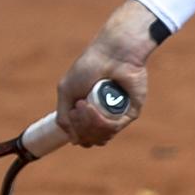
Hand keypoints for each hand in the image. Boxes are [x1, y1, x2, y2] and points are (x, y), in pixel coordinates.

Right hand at [55, 0, 159, 146]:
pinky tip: (91, 107)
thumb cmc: (89, 67)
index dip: (75, 132)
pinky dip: (99, 121)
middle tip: (79, 105)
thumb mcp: (67, 92)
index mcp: (90, 114)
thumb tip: (74, 141)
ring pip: (101, 137)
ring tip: (84, 104)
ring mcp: (118, 116)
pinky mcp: (130, 112)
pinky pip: (114, 128)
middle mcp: (105, 117)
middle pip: (89, 140)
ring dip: (87, 123)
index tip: (72, 111)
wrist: (111, 53)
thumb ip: (64, 117)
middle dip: (79, 126)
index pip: (82, 138)